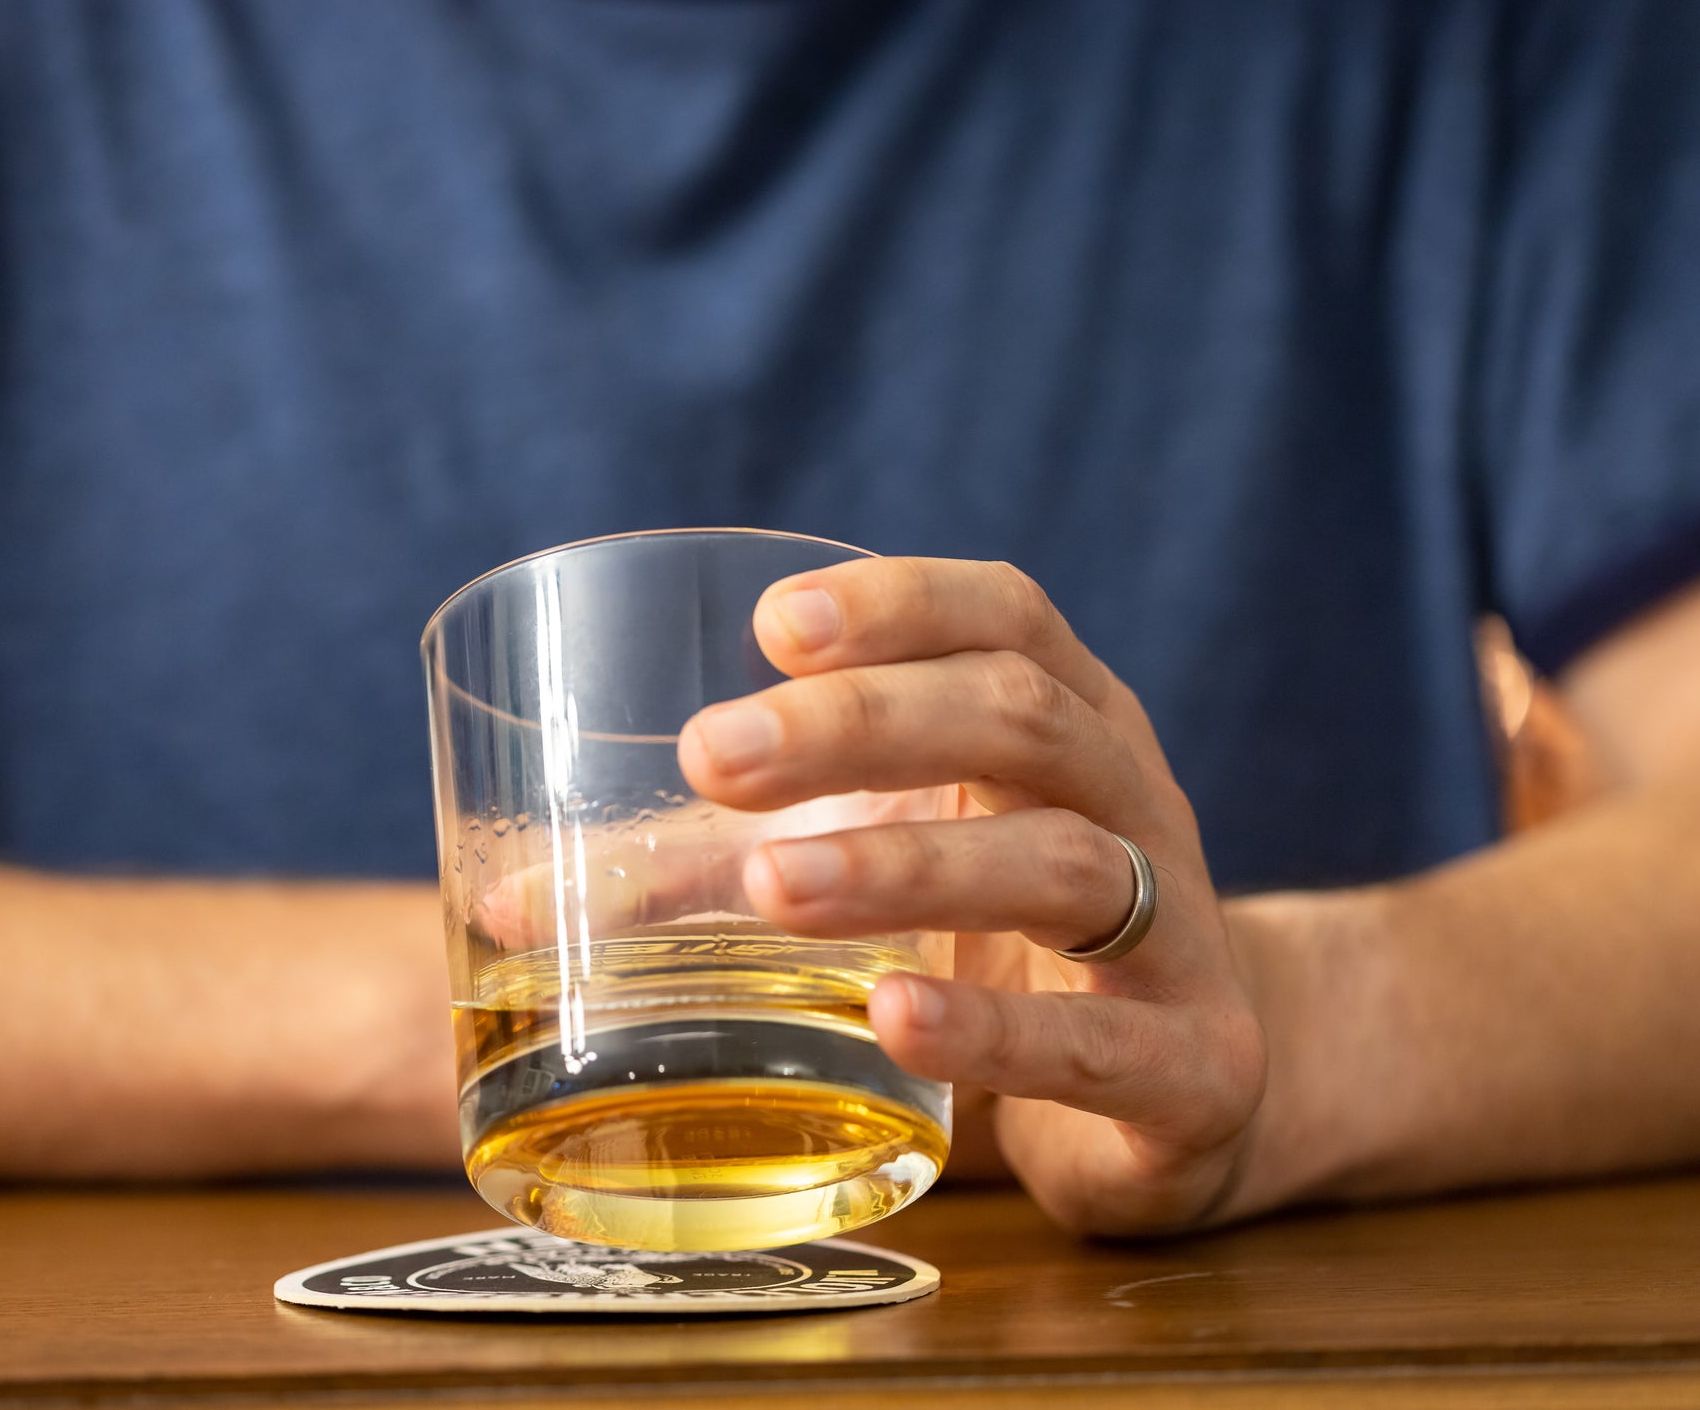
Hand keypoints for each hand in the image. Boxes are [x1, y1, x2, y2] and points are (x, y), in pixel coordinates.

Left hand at [676, 558, 1266, 1234]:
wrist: (1194, 1096)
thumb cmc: (1001, 949)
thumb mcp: (879, 878)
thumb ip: (710, 877)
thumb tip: (505, 900)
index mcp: (1063, 726)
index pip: (1007, 618)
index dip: (901, 603)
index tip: (774, 624)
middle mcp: (1135, 802)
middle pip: (1020, 718)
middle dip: (864, 724)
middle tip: (712, 758)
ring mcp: (1177, 934)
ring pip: (1065, 861)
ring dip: (909, 864)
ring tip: (773, 886)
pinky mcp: (1194, 1069)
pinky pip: (1102, 1038)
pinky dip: (994, 1024)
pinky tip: (893, 1017)